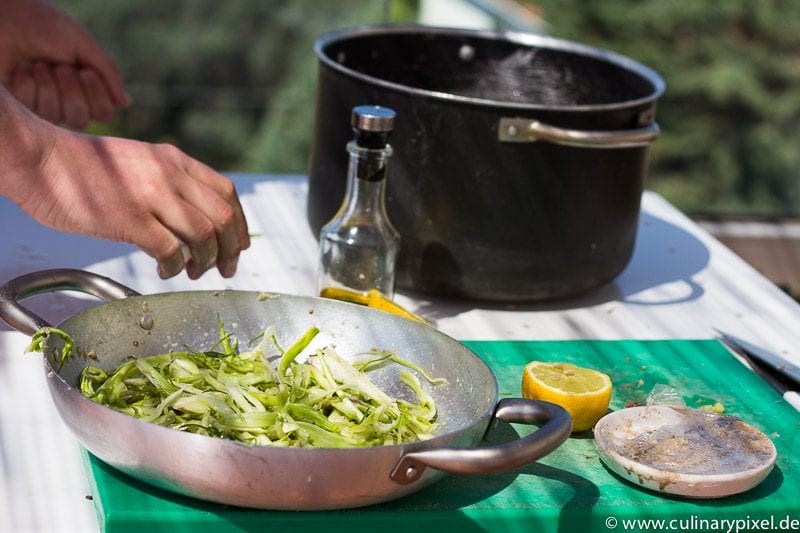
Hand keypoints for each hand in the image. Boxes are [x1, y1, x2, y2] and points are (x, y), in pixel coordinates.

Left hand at [0, 0, 129, 126]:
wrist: (9, 19)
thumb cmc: (47, 28)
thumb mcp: (85, 46)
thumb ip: (109, 73)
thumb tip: (126, 103)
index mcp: (87, 87)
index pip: (104, 114)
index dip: (97, 96)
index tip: (86, 71)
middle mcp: (67, 101)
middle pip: (81, 120)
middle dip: (71, 92)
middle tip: (59, 67)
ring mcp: (43, 105)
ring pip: (56, 117)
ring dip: (48, 86)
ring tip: (38, 64)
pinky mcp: (20, 107)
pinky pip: (32, 110)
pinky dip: (29, 85)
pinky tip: (22, 70)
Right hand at [3, 94, 249, 279]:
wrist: (40, 158)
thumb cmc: (82, 167)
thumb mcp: (138, 162)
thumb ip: (168, 182)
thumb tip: (191, 220)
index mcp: (174, 159)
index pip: (227, 191)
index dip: (240, 222)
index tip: (239, 244)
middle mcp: (170, 174)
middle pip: (224, 216)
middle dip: (231, 249)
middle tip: (225, 268)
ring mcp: (152, 195)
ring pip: (205, 235)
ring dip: (206, 261)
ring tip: (192, 272)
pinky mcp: (130, 218)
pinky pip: (171, 250)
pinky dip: (175, 267)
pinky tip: (165, 270)